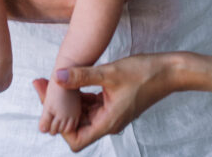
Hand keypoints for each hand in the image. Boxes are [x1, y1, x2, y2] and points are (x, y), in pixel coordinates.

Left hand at [31, 54, 178, 151]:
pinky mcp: (114, 103)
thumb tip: (57, 76)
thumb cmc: (144, 73)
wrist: (169, 71)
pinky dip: (80, 95)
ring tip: (51, 80)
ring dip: (67, 100)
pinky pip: (91, 105)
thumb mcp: (110, 73)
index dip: (59, 126)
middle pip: (75, 125)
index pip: (75, 139)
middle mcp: (108, 122)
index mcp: (107, 122)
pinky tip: (70, 80)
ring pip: (82, 114)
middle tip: (42, 85)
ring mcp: (111, 113)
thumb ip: (82, 76)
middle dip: (57, 108)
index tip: (48, 104)